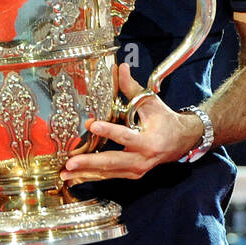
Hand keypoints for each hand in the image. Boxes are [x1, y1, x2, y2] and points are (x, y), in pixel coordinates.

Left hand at [59, 63, 202, 183]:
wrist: (180, 141)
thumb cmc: (165, 121)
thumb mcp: (151, 103)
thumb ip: (132, 88)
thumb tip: (120, 68)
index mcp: (149, 141)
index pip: (126, 136)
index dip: (109, 131)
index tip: (92, 125)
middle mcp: (142, 159)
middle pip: (113, 162)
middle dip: (89, 163)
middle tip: (70, 162)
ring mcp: (136, 170)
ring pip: (108, 173)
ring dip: (85, 173)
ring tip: (64, 172)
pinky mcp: (130, 174)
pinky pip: (108, 176)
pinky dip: (90, 176)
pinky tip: (73, 177)